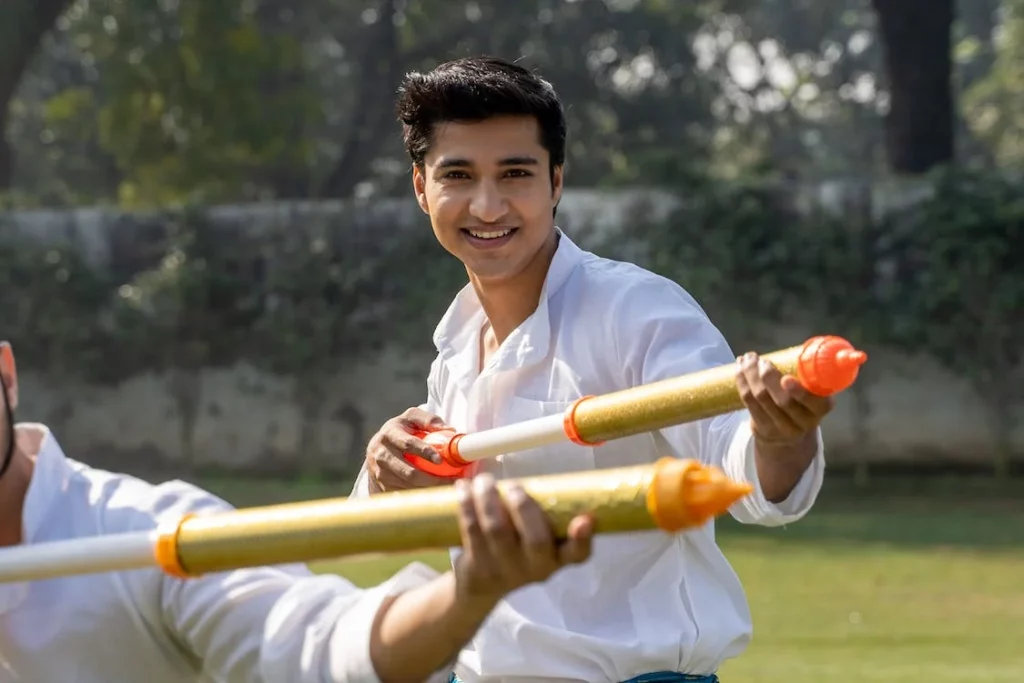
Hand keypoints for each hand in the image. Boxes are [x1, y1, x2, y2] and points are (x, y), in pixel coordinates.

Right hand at [365, 407, 454, 493]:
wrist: (378, 447)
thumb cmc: (402, 430)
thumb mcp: (412, 418)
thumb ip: (429, 420)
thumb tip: (450, 430)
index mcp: (389, 434)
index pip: (408, 444)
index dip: (424, 452)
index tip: (440, 460)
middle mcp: (381, 454)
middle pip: (408, 472)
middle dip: (432, 480)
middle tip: (453, 481)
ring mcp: (379, 473)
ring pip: (408, 487)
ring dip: (430, 491)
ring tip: (449, 489)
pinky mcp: (381, 486)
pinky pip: (404, 495)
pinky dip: (421, 497)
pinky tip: (436, 495)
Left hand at [452, 474, 593, 604]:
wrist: (481, 585)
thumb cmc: (516, 550)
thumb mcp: (535, 541)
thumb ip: (540, 517)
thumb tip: (533, 479)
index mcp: (557, 558)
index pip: (578, 554)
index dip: (583, 538)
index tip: (584, 519)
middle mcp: (536, 568)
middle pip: (536, 540)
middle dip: (525, 508)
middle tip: (516, 487)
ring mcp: (506, 570)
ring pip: (497, 530)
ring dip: (489, 499)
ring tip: (485, 480)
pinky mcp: (478, 567)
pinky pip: (472, 530)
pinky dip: (467, 504)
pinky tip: (464, 488)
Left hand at [735, 351, 834, 443]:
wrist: (785, 436)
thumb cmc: (800, 403)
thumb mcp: (812, 392)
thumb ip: (807, 375)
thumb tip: (794, 351)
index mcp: (820, 409)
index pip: (816, 403)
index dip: (801, 392)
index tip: (786, 378)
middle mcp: (803, 422)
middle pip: (783, 401)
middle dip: (768, 377)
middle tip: (762, 361)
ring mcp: (781, 427)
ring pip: (762, 398)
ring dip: (751, 374)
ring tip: (747, 359)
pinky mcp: (762, 427)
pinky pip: (748, 402)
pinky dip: (742, 382)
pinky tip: (740, 369)